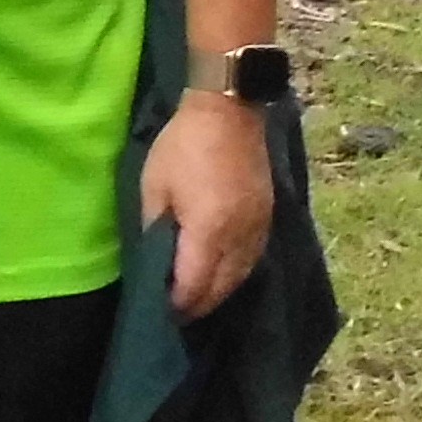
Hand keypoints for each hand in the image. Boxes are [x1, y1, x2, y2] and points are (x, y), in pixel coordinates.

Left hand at [140, 90, 274, 320]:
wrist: (230, 110)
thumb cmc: (183, 145)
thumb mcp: (154, 186)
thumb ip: (154, 228)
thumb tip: (154, 261)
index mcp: (209, 231)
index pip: (194, 286)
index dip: (175, 304)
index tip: (158, 311)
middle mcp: (239, 237)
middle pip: (220, 290)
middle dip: (196, 305)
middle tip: (174, 312)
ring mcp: (258, 228)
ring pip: (239, 278)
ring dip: (217, 292)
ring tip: (194, 297)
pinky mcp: (267, 218)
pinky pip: (251, 260)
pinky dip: (233, 274)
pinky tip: (218, 273)